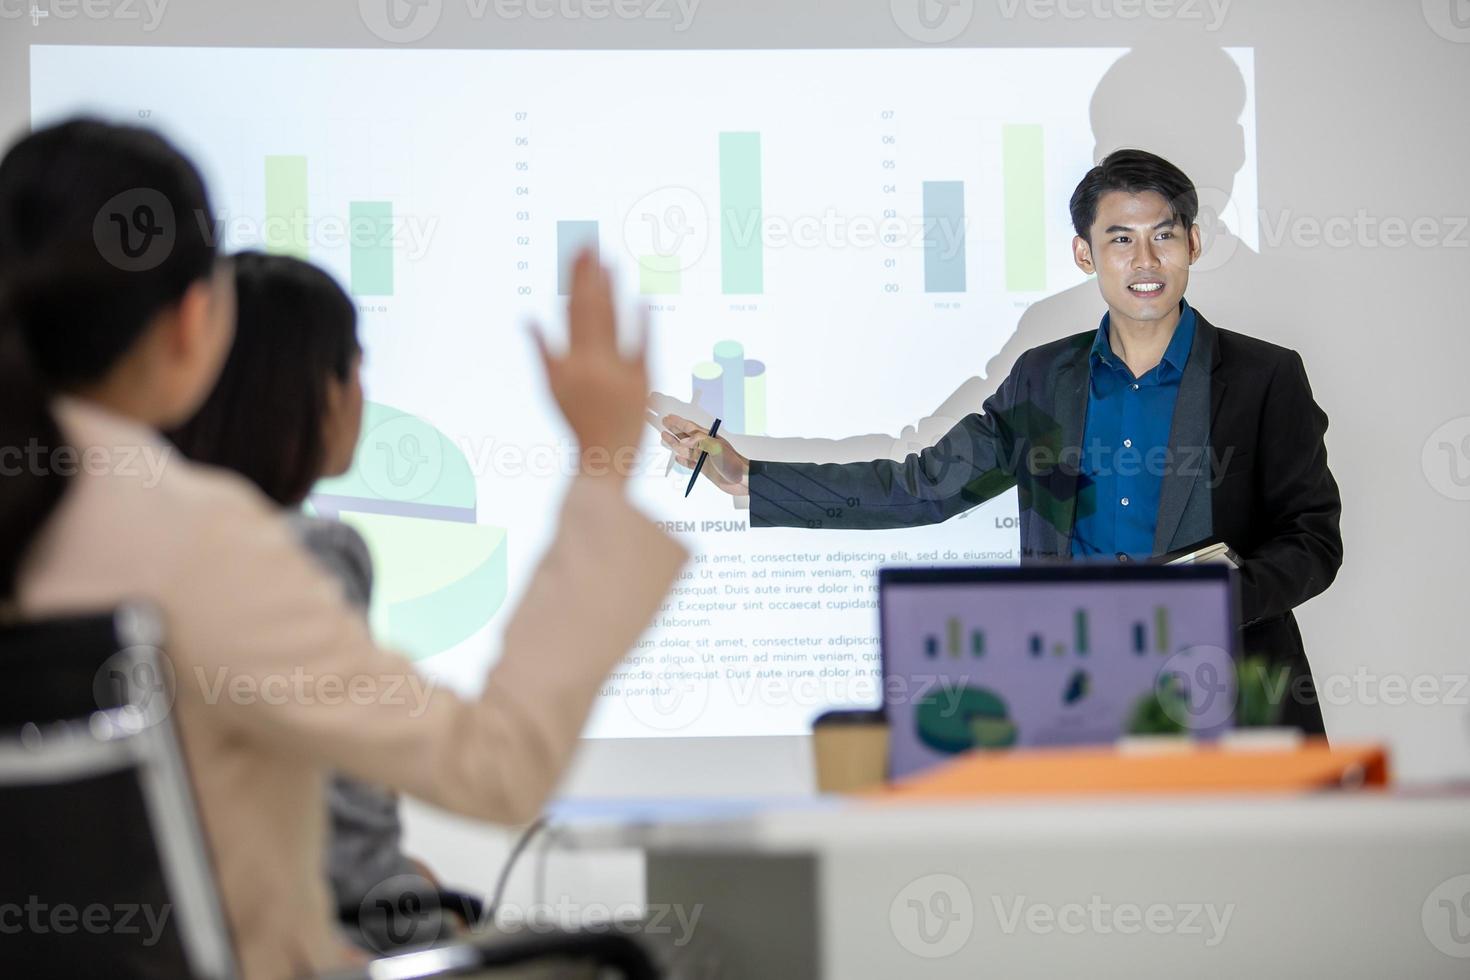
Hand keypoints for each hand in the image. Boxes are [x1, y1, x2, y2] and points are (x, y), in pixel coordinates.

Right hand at [531, 251, 647, 482]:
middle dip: (588, 276)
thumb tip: (527, 320)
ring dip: (610, 291)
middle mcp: (589, 365)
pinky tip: (641, 299)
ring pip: (611, 325)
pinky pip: (641, 348)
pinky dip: (641, 324)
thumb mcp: (552, 389)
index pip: (572, 312)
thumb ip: (542, 353)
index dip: (576, 280)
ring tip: (610, 263)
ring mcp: (616, 374)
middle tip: (590, 241)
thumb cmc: (579, 423)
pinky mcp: (641, 384)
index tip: (579, 251)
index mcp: (567, 364)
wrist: (604, 459)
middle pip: (589, 312)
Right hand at [659, 414, 749, 495]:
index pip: (689, 427)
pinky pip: (690, 463)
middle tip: (663, 423)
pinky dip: (682, 460)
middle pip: (685, 436)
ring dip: (674, 443)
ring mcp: (704, 458)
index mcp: (708, 438)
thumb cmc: (733, 462)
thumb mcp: (716, 447)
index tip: (668, 418)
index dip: (678, 422)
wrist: (742, 479)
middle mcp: (704, 446)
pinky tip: (677, 457)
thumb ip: (699, 441)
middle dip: (674, 429)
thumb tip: (683, 442)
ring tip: (664, 437)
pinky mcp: (704, 469)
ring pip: (684, 449)